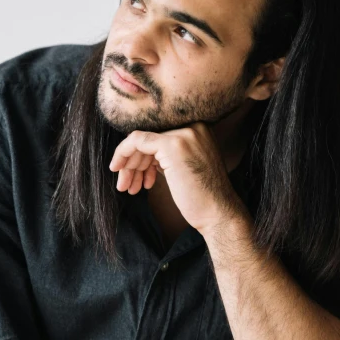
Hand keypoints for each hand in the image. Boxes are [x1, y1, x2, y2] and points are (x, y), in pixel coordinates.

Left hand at [108, 122, 248, 235]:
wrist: (219, 213)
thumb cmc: (203, 198)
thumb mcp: (185, 167)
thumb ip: (168, 156)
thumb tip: (141, 154)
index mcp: (198, 129)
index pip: (160, 136)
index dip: (144, 156)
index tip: (135, 175)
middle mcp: (193, 126)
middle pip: (150, 139)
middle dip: (134, 162)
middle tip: (126, 184)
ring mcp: (183, 134)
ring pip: (141, 141)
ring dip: (129, 165)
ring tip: (126, 187)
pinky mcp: (171, 145)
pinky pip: (137, 141)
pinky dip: (123, 154)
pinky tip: (120, 172)